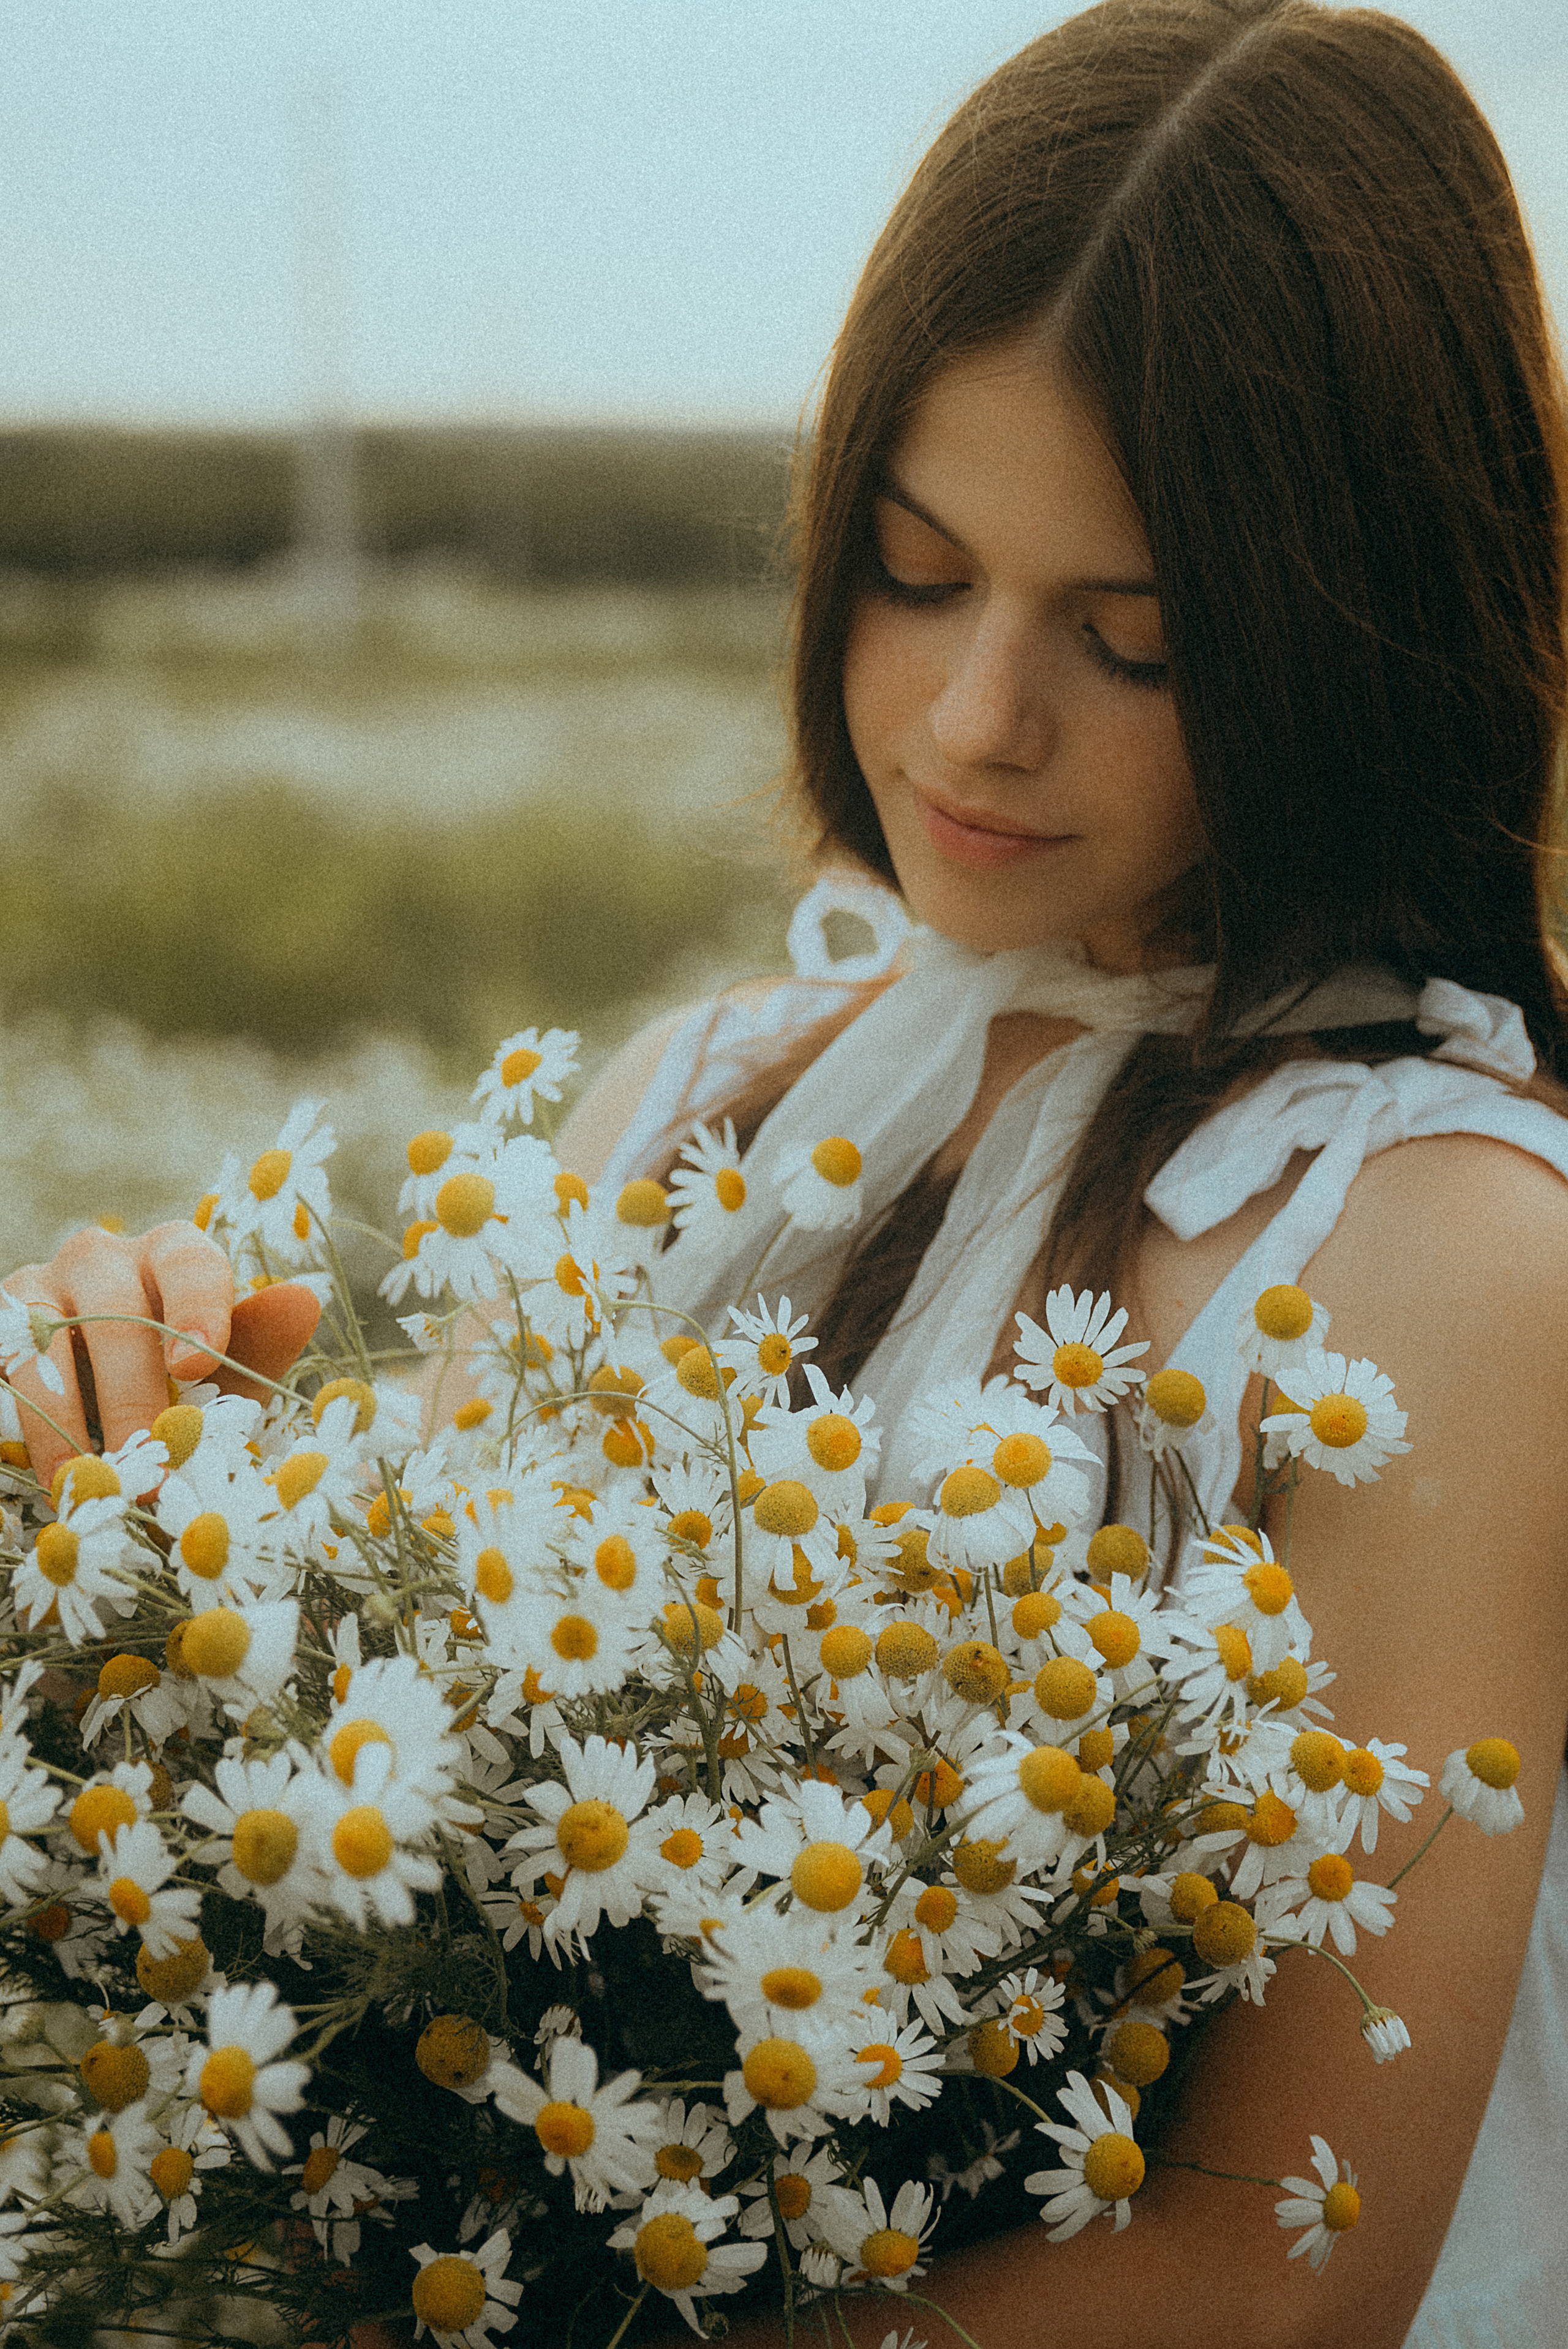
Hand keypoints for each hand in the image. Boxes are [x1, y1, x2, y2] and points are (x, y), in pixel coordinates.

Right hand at [2, 1222, 320, 1489]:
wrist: (96, 1390)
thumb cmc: (180, 1376)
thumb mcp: (228, 1366)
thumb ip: (259, 1343)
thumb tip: (302, 1300)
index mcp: (172, 1254)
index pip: (189, 1263)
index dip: (195, 1310)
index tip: (195, 1367)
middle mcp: (102, 1257)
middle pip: (116, 1318)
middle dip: (133, 1402)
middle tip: (151, 1472)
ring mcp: (39, 1289)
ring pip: (46, 1348)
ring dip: (66, 1424)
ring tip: (90, 1485)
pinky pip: (3, 1371)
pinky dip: (23, 1425)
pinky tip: (46, 1470)